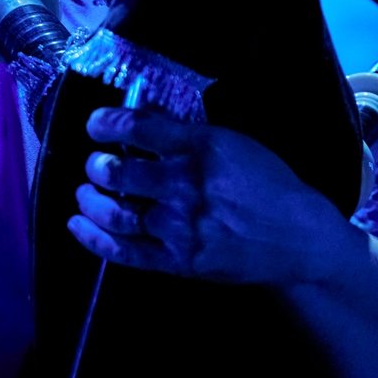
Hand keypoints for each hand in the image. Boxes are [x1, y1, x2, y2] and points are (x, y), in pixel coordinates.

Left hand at [66, 104, 344, 287]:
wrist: (300, 237)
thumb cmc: (267, 183)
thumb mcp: (232, 143)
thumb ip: (185, 132)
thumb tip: (139, 115)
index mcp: (200, 148)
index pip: (136, 127)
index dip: (104, 124)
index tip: (95, 126)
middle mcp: (186, 186)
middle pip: (118, 172)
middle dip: (96, 166)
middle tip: (96, 165)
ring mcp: (181, 227)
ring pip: (115, 212)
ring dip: (90, 201)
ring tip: (86, 193)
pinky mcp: (180, 262)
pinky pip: (125, 252)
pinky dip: (93, 238)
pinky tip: (77, 225)